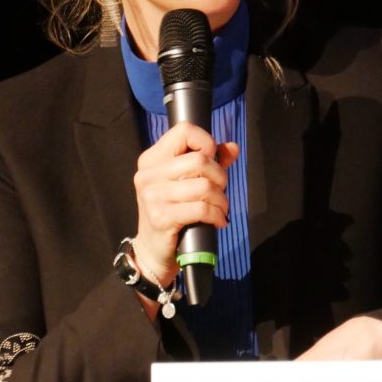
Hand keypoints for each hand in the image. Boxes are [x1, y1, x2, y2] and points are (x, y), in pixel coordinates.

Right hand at [131, 122, 238, 285]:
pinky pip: (202, 209)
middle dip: (220, 176)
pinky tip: (218, 220)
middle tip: (219, 190)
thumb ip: (210, 162)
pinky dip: (217, 214)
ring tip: (220, 208)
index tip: (211, 160)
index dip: (205, 142)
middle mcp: (148, 175)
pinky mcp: (161, 217)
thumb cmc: (172, 212)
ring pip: (204, 186)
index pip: (183, 131)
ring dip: (221, 199)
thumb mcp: (186, 182)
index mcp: (151, 159)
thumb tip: (232, 148)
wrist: (153, 250)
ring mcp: (152, 196)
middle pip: (199, 160)